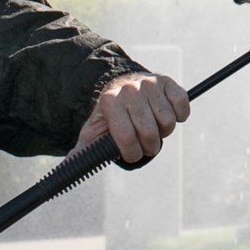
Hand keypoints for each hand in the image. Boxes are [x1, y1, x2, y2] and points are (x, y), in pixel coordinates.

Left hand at [75, 73, 190, 162]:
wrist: (124, 87)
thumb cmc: (111, 117)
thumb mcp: (95, 132)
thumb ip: (84, 151)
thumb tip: (68, 168)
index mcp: (109, 101)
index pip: (125, 136)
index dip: (131, 153)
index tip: (132, 155)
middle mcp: (129, 90)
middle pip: (149, 131)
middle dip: (150, 146)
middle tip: (147, 145)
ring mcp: (149, 84)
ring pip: (167, 120)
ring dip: (165, 131)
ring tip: (155, 127)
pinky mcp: (167, 81)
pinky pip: (181, 104)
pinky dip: (180, 115)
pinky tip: (168, 114)